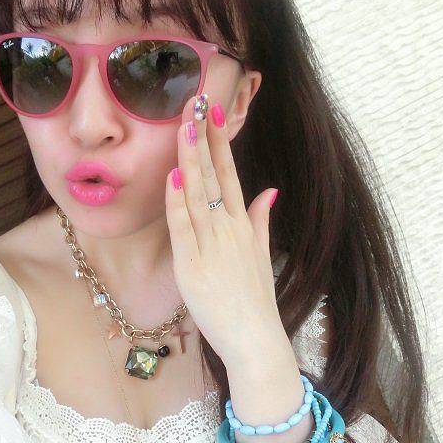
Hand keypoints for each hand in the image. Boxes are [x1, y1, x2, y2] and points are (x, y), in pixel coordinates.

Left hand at [165, 93, 293, 373]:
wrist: (256, 338)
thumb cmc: (256, 300)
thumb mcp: (261, 255)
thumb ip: (261, 221)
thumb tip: (269, 191)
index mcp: (243, 225)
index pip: (230, 174)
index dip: (220, 144)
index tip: (213, 115)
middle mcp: (229, 229)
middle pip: (215, 176)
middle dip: (204, 139)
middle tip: (197, 104)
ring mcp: (212, 245)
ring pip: (199, 195)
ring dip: (190, 160)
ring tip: (184, 127)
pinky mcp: (194, 265)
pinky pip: (183, 228)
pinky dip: (177, 203)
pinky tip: (173, 178)